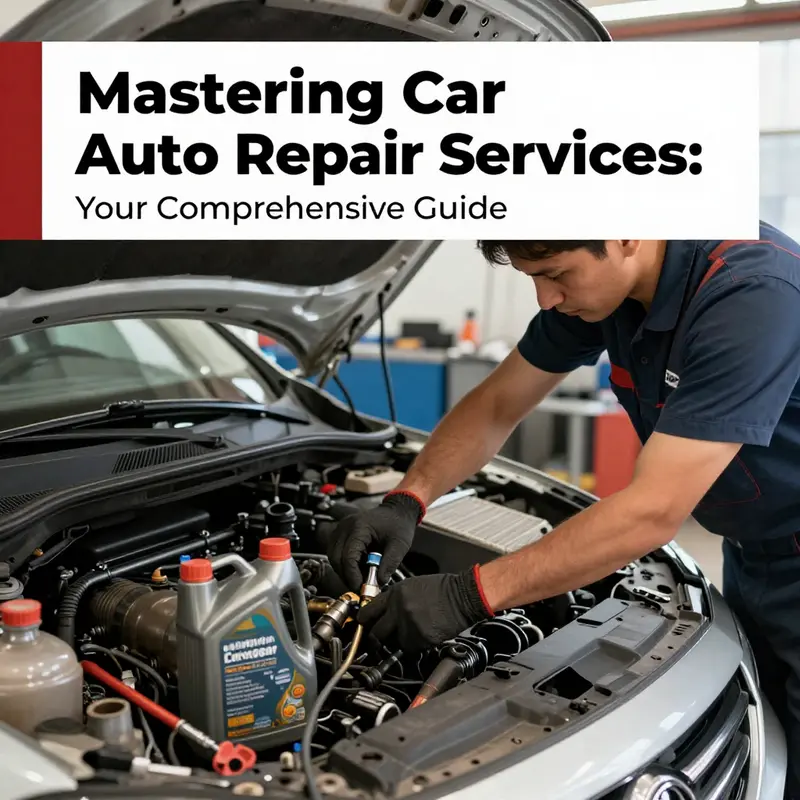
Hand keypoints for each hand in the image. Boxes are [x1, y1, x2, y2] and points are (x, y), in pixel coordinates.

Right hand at [327, 491, 424, 590]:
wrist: (396, 511)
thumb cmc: (398, 524)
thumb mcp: (400, 545)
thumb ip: (390, 563)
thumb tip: (379, 582)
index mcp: (359, 526)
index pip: (348, 556)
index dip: (352, 575)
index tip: (360, 588)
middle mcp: (346, 526)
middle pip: (336, 558)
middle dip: (347, 576)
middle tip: (360, 587)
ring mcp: (341, 529)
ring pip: (333, 557)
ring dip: (344, 571)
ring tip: (361, 578)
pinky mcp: (341, 534)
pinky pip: (336, 553)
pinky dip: (344, 564)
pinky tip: (358, 569)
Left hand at [357, 567, 493, 653]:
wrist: (463, 595)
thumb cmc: (443, 589)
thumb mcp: (412, 586)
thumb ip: (396, 599)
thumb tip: (385, 612)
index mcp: (395, 594)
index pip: (368, 612)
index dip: (364, 621)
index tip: (364, 626)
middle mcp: (398, 610)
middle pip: (376, 633)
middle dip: (375, 640)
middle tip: (377, 643)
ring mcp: (409, 625)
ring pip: (393, 644)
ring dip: (398, 644)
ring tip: (409, 637)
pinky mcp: (421, 639)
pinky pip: (410, 649)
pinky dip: (413, 648)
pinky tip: (422, 638)